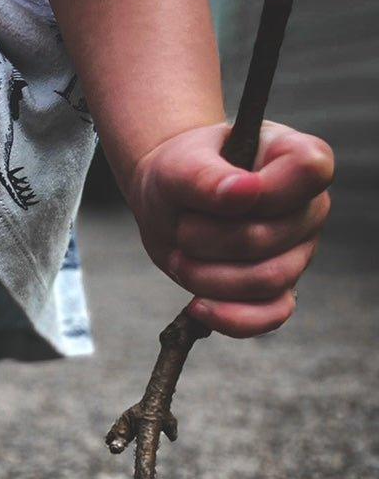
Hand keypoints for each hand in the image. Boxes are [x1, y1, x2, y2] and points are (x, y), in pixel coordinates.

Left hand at [128, 121, 332, 336]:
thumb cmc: (181, 170)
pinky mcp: (277, 289)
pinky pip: (271, 316)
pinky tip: (197, 307)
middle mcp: (308, 207)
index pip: (309, 171)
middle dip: (208, 240)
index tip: (219, 196)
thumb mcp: (180, 165)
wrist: (168, 200)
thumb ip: (207, 177)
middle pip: (271, 238)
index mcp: (298, 160)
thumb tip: (243, 192)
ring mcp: (298, 251)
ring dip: (208, 277)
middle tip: (180, 228)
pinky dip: (231, 318)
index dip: (264, 191)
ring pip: (268, 281)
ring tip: (178, 258)